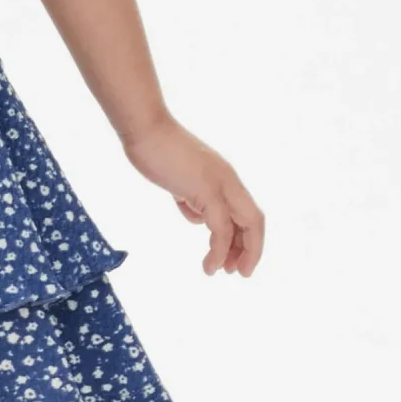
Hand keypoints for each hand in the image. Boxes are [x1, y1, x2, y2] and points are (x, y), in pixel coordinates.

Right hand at [123, 114, 264, 276]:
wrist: (145, 130)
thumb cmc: (156, 151)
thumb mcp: (180, 180)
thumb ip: (192, 197)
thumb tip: (198, 217)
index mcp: (224, 177)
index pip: (246, 212)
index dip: (246, 238)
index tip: (234, 259)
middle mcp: (228, 181)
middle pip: (255, 220)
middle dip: (252, 250)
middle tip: (240, 272)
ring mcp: (220, 184)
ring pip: (245, 225)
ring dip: (238, 254)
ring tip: (223, 272)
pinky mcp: (207, 190)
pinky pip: (221, 228)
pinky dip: (219, 251)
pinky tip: (209, 266)